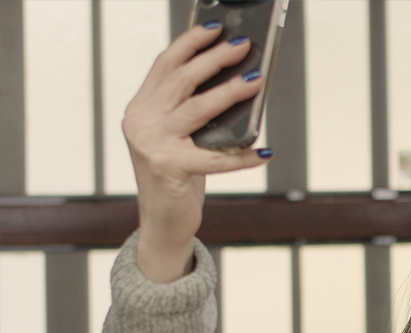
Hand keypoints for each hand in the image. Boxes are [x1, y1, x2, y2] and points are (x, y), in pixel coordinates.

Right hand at [122, 23, 271, 282]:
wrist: (162, 221)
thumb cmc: (179, 175)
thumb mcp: (180, 137)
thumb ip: (193, 111)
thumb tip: (237, 82)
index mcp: (141, 108)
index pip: (165, 65)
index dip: (190, 43)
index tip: (216, 28)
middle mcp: (141, 122)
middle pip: (180, 79)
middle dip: (214, 59)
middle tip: (243, 47)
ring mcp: (151, 144)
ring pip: (197, 109)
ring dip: (230, 93)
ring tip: (255, 80)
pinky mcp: (168, 169)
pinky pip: (214, 158)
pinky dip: (242, 156)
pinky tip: (265, 152)